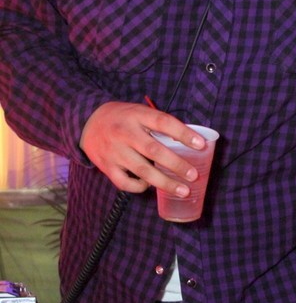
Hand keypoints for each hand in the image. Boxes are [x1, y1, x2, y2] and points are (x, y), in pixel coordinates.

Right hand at [79, 101, 204, 193]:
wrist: (88, 122)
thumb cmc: (123, 118)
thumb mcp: (139, 112)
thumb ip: (158, 124)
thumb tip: (188, 140)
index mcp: (137, 115)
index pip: (163, 122)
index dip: (183, 133)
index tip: (201, 145)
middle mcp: (125, 132)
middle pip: (154, 150)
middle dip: (176, 164)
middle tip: (194, 175)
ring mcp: (114, 151)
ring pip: (142, 170)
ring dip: (164, 182)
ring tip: (182, 190)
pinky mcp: (106, 166)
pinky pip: (125, 182)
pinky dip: (140, 187)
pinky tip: (150, 186)